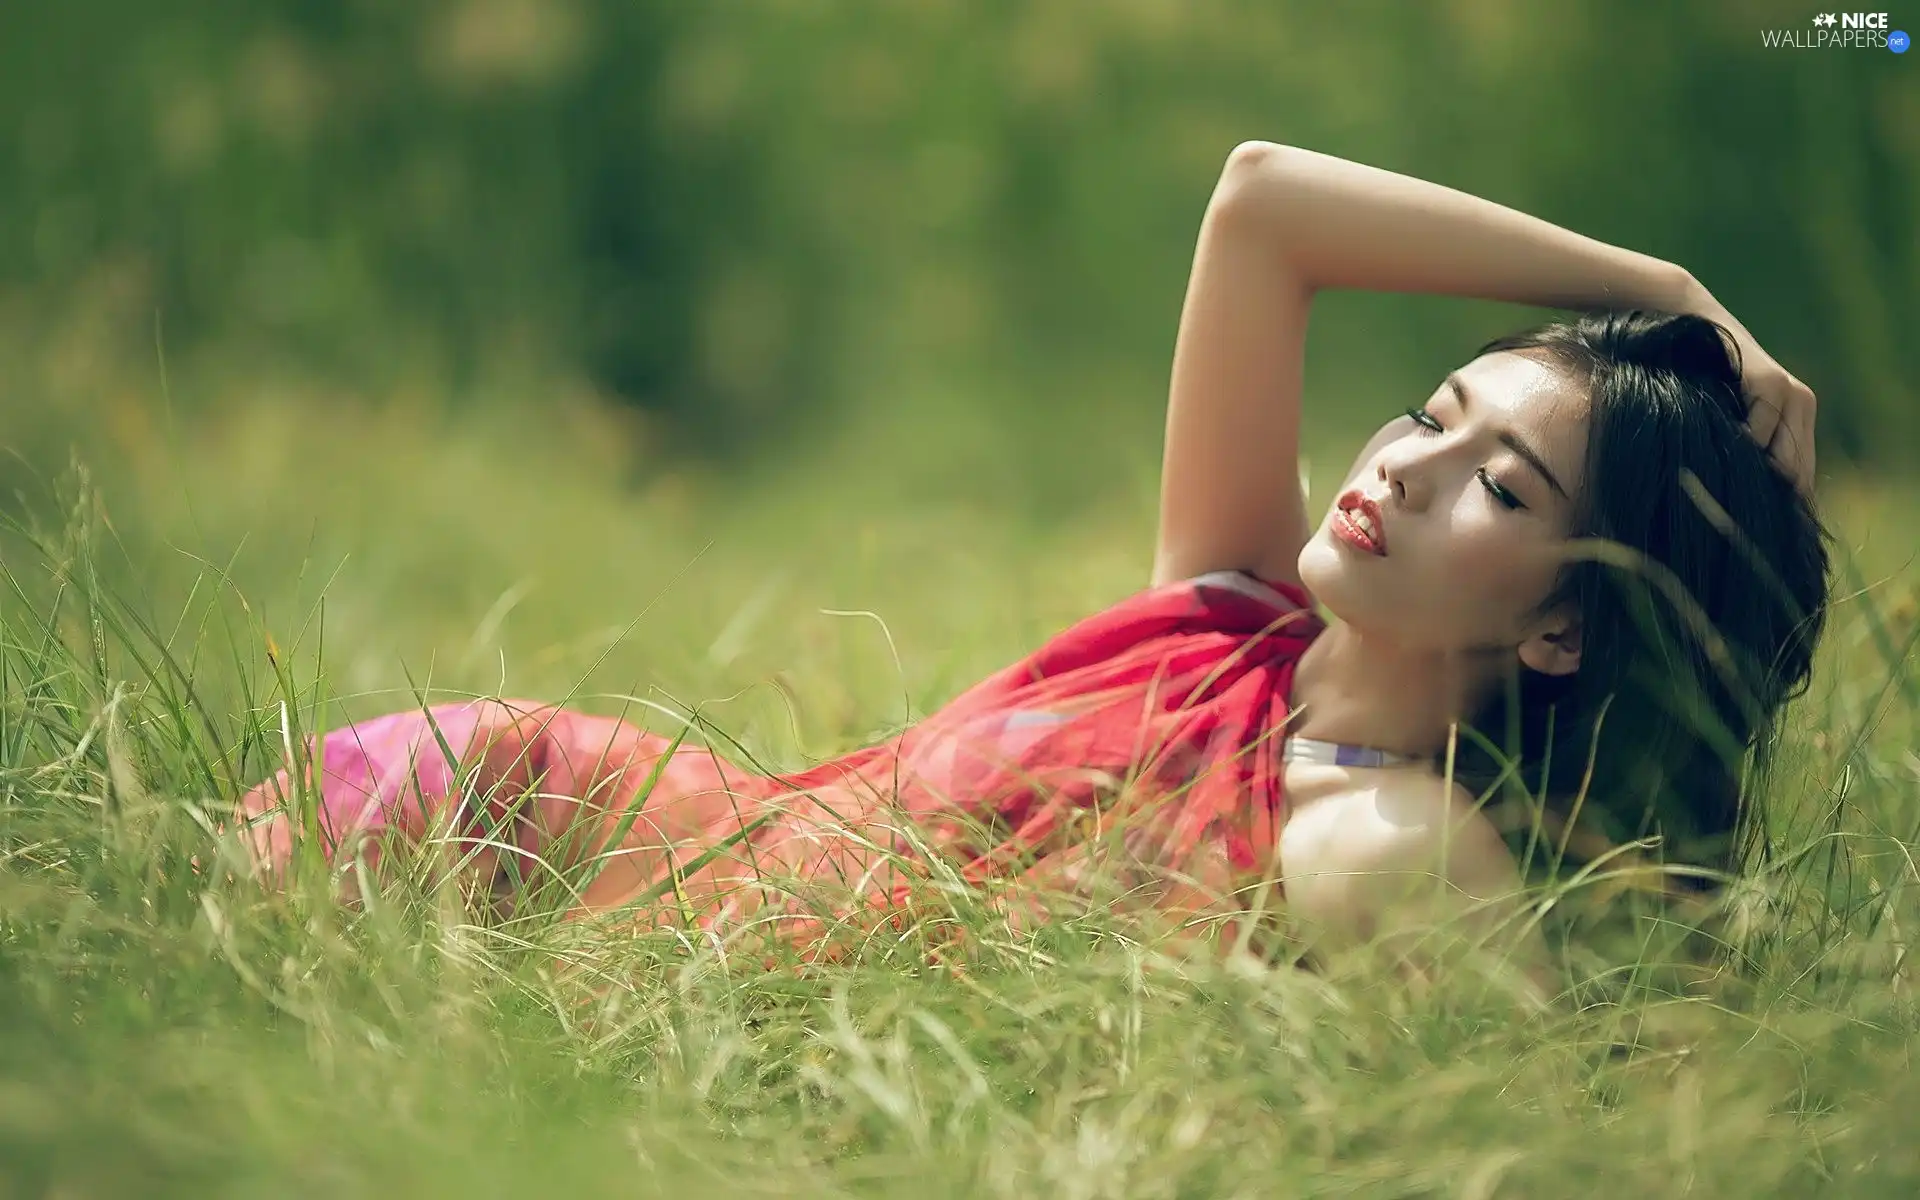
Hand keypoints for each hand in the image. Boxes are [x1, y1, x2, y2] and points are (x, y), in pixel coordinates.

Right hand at [1681, 277, 1817, 498]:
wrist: (1684, 320)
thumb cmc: (1693, 375)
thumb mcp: (1718, 418)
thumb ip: (1734, 449)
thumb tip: (1735, 503)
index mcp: (1793, 417)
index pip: (1800, 476)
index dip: (1781, 504)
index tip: (1758, 527)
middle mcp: (1800, 405)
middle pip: (1799, 472)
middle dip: (1774, 498)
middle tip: (1742, 520)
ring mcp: (1789, 391)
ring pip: (1787, 455)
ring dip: (1762, 476)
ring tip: (1733, 495)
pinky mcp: (1770, 380)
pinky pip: (1763, 427)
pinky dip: (1747, 444)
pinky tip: (1723, 453)